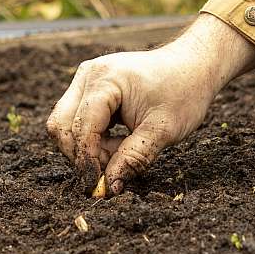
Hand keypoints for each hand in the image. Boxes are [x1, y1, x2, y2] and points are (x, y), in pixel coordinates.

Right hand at [46, 14, 254, 195]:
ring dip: (87, 148)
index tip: (101, 186)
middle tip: (113, 169)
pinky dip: (92, 139)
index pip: (81, 128)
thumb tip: (110, 187)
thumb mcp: (163, 130)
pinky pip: (77, 119)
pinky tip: (119, 143)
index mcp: (105, 80)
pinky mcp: (90, 88)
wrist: (194, 67)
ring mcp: (86, 79)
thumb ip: (134, 158)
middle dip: (82, 155)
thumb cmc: (184, 92)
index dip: (88, 161)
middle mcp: (88, 75)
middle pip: (61, 126)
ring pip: (65, 124)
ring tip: (122, 151)